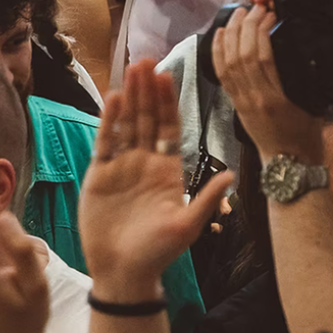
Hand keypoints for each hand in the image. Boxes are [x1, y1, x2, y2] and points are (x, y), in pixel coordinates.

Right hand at [80, 60, 231, 294]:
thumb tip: (233, 174)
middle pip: (147, 119)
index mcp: (168, 171)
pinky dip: (107, 122)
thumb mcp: (187, 226)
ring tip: (129, 71)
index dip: (169, 102)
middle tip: (146, 61)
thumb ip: (207, 199)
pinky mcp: (99, 176)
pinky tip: (111, 100)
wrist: (122, 271)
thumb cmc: (157, 253)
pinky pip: (104, 143)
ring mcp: (121, 168)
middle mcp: (145, 163)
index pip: (170, 128)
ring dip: (128, 98)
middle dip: (147, 91)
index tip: (168, 76)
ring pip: (126, 125)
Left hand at [213, 2, 322, 161]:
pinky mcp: (234, 105)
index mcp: (275, 99)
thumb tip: (302, 45)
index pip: (262, 57)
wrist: (289, 167)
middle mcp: (253, 99)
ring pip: (227, 64)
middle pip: (240, 56)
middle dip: (244, 27)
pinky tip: (221, 36)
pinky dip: (218, 53)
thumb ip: (305, 77)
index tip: (270, 12)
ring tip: (237, 14)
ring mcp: (240, 102)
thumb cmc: (305, 137)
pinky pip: (222, 76)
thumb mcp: (314, 104)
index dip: (261, 31)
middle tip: (252, 6)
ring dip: (230, 35)